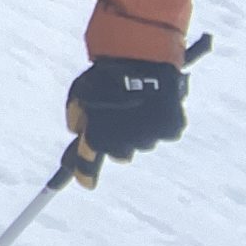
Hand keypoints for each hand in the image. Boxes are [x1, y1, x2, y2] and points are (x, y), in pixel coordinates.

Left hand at [66, 56, 185, 163]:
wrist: (139, 63)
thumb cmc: (105, 77)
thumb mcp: (78, 93)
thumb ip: (75, 116)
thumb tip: (77, 131)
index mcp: (99, 137)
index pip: (88, 164)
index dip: (85, 175)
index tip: (85, 183)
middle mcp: (125, 144)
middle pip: (120, 154)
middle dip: (118, 141)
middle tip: (119, 120)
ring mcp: (149, 138)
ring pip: (143, 142)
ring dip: (139, 130)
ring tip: (138, 105)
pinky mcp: (170, 130)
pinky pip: (163, 131)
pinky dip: (160, 121)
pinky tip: (156, 103)